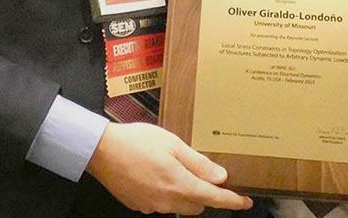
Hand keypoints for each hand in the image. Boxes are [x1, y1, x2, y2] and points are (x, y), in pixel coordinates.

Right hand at [86, 121, 252, 214]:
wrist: (101, 150)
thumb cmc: (137, 141)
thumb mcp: (172, 144)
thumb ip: (198, 162)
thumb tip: (220, 177)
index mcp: (179, 184)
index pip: (213, 198)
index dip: (232, 201)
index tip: (246, 202)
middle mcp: (167, 201)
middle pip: (197, 205)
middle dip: (206, 193)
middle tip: (206, 174)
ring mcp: (152, 206)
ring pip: (179, 205)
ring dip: (185, 192)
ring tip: (176, 168)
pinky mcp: (139, 205)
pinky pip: (161, 203)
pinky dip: (166, 192)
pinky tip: (157, 174)